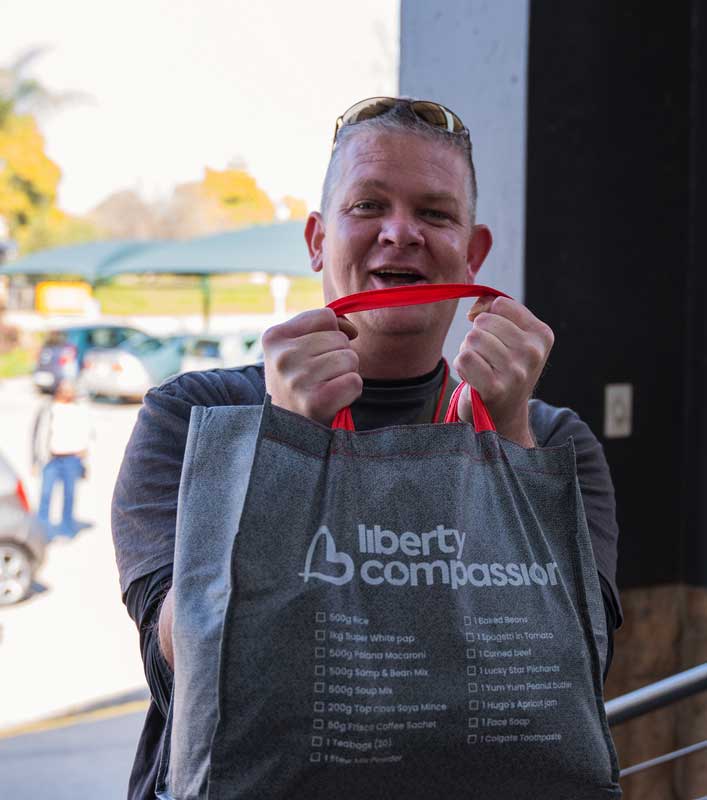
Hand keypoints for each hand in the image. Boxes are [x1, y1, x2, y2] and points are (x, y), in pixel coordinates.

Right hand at [263, 309, 362, 424]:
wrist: (286, 429)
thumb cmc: (299, 384)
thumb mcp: (297, 349)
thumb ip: (323, 328)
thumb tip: (352, 330)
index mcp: (274, 337)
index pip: (326, 317)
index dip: (333, 333)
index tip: (320, 353)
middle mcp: (282, 357)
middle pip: (340, 339)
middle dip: (339, 356)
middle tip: (321, 378)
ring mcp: (297, 380)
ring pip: (350, 358)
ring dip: (346, 373)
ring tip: (327, 387)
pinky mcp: (314, 402)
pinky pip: (354, 381)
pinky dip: (352, 391)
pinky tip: (334, 399)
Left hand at [453, 297, 553, 446]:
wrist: (503, 414)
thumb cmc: (502, 368)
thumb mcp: (509, 335)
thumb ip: (492, 310)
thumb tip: (475, 308)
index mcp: (542, 335)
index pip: (500, 304)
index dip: (488, 317)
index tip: (495, 337)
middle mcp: (533, 352)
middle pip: (483, 322)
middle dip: (477, 337)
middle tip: (486, 358)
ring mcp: (516, 372)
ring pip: (472, 339)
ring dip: (468, 352)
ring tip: (481, 368)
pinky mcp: (495, 388)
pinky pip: (464, 358)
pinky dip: (462, 366)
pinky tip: (473, 377)